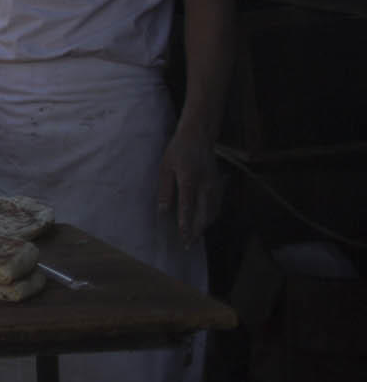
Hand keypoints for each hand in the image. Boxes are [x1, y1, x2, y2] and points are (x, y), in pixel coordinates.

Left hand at [156, 129, 220, 245]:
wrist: (199, 136)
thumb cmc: (178, 150)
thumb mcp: (165, 166)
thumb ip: (165, 189)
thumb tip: (163, 210)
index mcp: (189, 178)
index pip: (188, 205)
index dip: (186, 222)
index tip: (183, 236)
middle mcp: (205, 185)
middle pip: (203, 213)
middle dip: (196, 231)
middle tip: (189, 245)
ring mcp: (214, 186)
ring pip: (212, 212)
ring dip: (204, 226)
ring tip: (194, 238)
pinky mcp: (218, 186)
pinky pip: (216, 206)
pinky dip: (210, 217)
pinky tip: (203, 224)